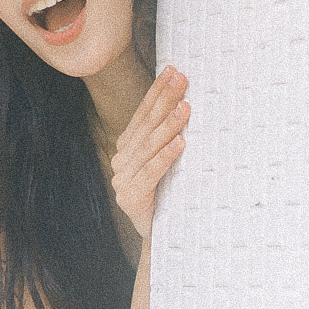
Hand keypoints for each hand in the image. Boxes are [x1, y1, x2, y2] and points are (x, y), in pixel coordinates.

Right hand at [111, 67, 187, 240]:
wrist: (165, 236)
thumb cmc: (170, 194)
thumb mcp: (168, 162)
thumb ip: (167, 137)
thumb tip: (187, 102)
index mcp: (127, 149)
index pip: (142, 115)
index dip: (157, 93)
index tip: (173, 72)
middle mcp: (122, 162)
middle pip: (146, 127)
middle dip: (165, 102)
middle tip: (182, 82)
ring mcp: (123, 180)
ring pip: (148, 147)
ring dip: (168, 126)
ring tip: (185, 108)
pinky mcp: (131, 199)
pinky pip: (151, 174)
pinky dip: (165, 157)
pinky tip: (179, 143)